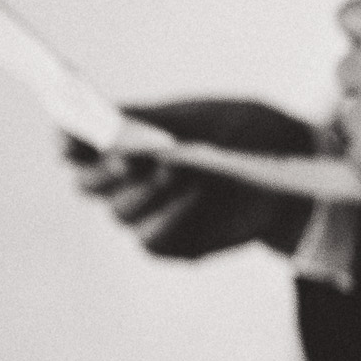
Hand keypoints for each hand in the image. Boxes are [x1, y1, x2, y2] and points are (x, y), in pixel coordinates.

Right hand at [65, 98, 315, 257]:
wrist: (292, 169)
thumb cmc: (241, 133)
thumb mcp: (204, 118)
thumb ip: (157, 122)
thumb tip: (110, 122)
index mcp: (122, 139)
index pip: (74, 144)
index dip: (67, 140)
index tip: (72, 136)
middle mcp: (125, 180)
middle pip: (88, 184)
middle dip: (104, 172)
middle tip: (128, 160)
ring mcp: (146, 213)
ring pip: (120, 212)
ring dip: (146, 193)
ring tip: (179, 171)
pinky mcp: (171, 243)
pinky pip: (152, 240)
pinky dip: (168, 219)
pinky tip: (193, 198)